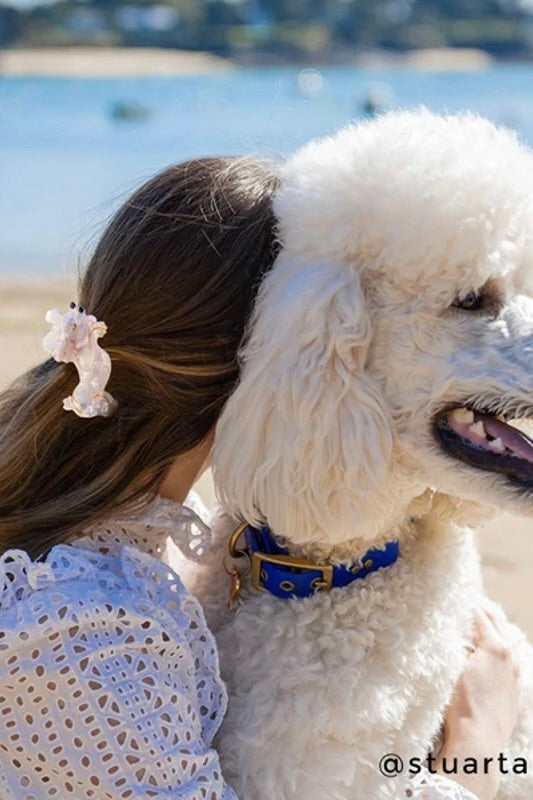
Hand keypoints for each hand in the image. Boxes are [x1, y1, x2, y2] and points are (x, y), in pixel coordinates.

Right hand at [437, 606, 520, 799]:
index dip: (468, 606)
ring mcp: (515, 676)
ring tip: (481, 628)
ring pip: (507, 645)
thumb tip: (453, 632)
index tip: (458, 598)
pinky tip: (490, 657)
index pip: (480, 617)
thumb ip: (455, 644)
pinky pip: (509, 664)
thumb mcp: (452, 667)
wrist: (478, 742)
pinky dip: (499, 653)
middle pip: (498, 626)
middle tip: (472, 606)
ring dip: (493, 633)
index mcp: (495, 647)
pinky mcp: (515, 693)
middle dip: (484, 614)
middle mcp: (510, 658)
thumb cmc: (461, 704)